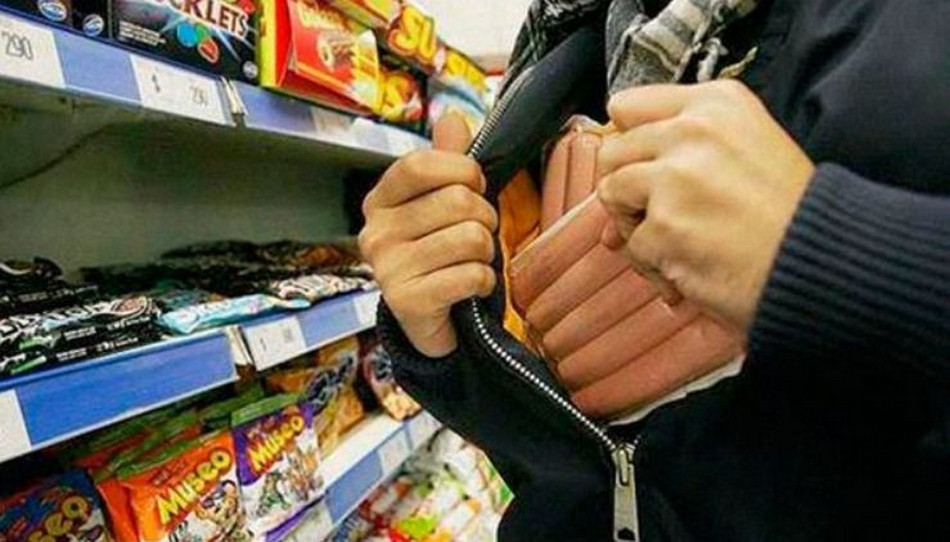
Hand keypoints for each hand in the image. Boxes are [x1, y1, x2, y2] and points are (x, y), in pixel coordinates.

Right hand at [359, 115, 497, 357]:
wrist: (426, 321)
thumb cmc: (437, 255)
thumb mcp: (438, 204)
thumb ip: (446, 161)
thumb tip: (453, 118)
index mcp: (380, 201)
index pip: (420, 165)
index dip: (461, 169)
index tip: (475, 185)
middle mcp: (376, 233)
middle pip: (457, 201)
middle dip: (485, 217)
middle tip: (479, 233)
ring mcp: (388, 269)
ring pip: (471, 238)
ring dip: (487, 252)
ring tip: (474, 260)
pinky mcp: (407, 302)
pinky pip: (471, 276)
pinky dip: (484, 281)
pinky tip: (472, 286)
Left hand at [597, 80, 814, 330]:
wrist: (821, 260)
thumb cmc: (790, 212)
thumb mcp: (748, 143)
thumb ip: (686, 144)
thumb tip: (619, 172)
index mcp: (714, 103)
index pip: (628, 106)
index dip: (629, 142)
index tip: (642, 167)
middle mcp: (691, 131)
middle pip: (613, 151)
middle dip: (625, 187)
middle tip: (655, 214)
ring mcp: (675, 178)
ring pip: (612, 194)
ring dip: (634, 224)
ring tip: (674, 241)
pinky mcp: (665, 225)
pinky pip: (632, 245)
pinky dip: (654, 264)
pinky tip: (687, 268)